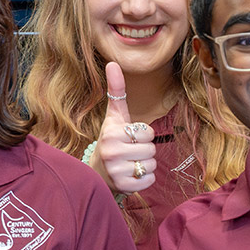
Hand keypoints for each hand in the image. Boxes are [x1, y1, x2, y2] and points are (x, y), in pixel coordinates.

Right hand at [90, 61, 156, 194]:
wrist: (97, 172)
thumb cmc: (112, 140)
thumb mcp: (114, 117)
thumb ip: (116, 90)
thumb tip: (112, 62)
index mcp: (111, 133)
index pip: (147, 132)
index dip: (143, 135)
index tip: (129, 138)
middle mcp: (111, 151)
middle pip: (151, 148)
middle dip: (145, 151)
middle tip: (129, 153)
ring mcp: (116, 170)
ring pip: (152, 164)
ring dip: (146, 165)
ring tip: (130, 163)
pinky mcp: (123, 186)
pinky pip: (149, 181)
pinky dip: (145, 179)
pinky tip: (131, 175)